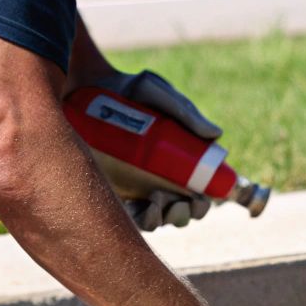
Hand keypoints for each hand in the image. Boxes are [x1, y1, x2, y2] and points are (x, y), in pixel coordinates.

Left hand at [95, 69, 221, 229]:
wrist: (89, 85)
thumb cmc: (127, 89)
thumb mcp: (157, 93)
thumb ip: (185, 111)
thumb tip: (216, 135)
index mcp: (175, 165)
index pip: (194, 196)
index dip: (201, 206)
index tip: (202, 200)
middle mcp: (155, 180)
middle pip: (176, 213)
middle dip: (183, 216)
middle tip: (181, 203)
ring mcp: (130, 187)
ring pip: (153, 220)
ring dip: (162, 219)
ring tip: (158, 200)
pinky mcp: (108, 190)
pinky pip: (126, 217)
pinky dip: (140, 219)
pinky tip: (144, 209)